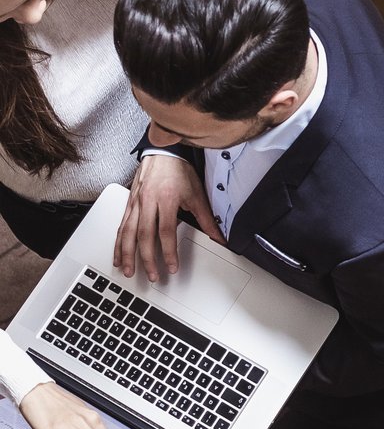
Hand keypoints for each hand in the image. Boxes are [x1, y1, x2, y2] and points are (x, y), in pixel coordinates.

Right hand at [115, 153, 224, 281]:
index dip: (168, 252)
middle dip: (147, 259)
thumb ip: (207, 219)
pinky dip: (118, 243)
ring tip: (129, 271)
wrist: (163, 152)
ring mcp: (135, 203)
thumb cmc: (179, 171)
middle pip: (144, 235)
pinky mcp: (128, 203)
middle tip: (152, 275)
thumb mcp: (197, 194)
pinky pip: (120, 226)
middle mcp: (148, 202)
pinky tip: (118, 255)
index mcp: (166, 199)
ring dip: (127, 254)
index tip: (172, 267)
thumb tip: (219, 237)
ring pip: (127, 233)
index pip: (166, 232)